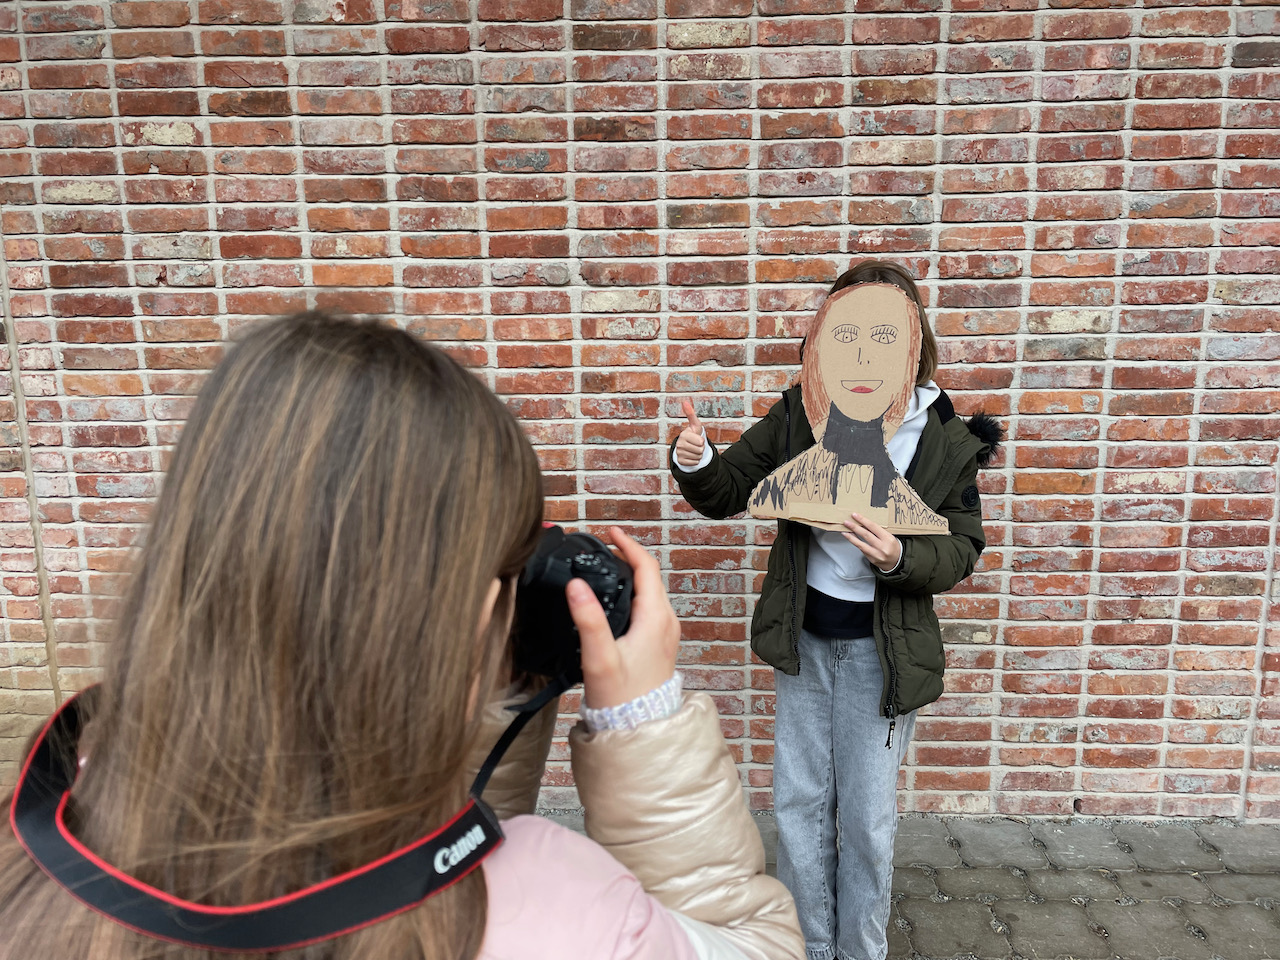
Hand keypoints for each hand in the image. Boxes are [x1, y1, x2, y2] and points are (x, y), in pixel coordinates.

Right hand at [568, 526, 679, 709]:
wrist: (638, 729)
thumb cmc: (620, 698)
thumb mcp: (599, 657)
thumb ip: (588, 620)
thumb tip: (575, 586)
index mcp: (655, 618)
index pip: (646, 567)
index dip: (628, 545)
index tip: (611, 532)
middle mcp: (667, 622)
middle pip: (651, 577)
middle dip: (629, 557)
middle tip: (604, 546)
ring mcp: (666, 633)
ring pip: (652, 592)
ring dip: (632, 575)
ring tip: (607, 567)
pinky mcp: (660, 644)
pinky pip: (651, 608)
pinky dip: (635, 594)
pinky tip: (616, 600)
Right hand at [673, 399, 705, 466]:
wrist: (687, 446)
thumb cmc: (693, 434)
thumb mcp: (695, 424)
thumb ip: (690, 414)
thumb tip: (685, 402)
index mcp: (684, 435)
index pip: (701, 442)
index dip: (702, 441)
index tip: (697, 438)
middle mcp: (679, 444)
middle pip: (700, 450)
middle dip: (701, 448)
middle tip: (696, 444)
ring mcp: (679, 453)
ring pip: (698, 457)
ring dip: (698, 454)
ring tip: (693, 449)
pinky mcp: (680, 461)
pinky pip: (695, 463)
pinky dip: (695, 460)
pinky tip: (691, 455)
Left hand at [842, 513, 902, 572]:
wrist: (897, 562)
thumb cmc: (893, 547)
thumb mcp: (889, 537)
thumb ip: (878, 531)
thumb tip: (863, 523)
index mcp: (888, 539)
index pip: (873, 527)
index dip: (863, 520)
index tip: (855, 515)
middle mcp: (882, 547)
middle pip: (866, 535)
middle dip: (854, 527)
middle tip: (846, 522)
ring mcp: (876, 554)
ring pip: (861, 544)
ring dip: (851, 537)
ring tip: (844, 531)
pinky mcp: (871, 559)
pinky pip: (861, 549)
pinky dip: (855, 543)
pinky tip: (851, 538)